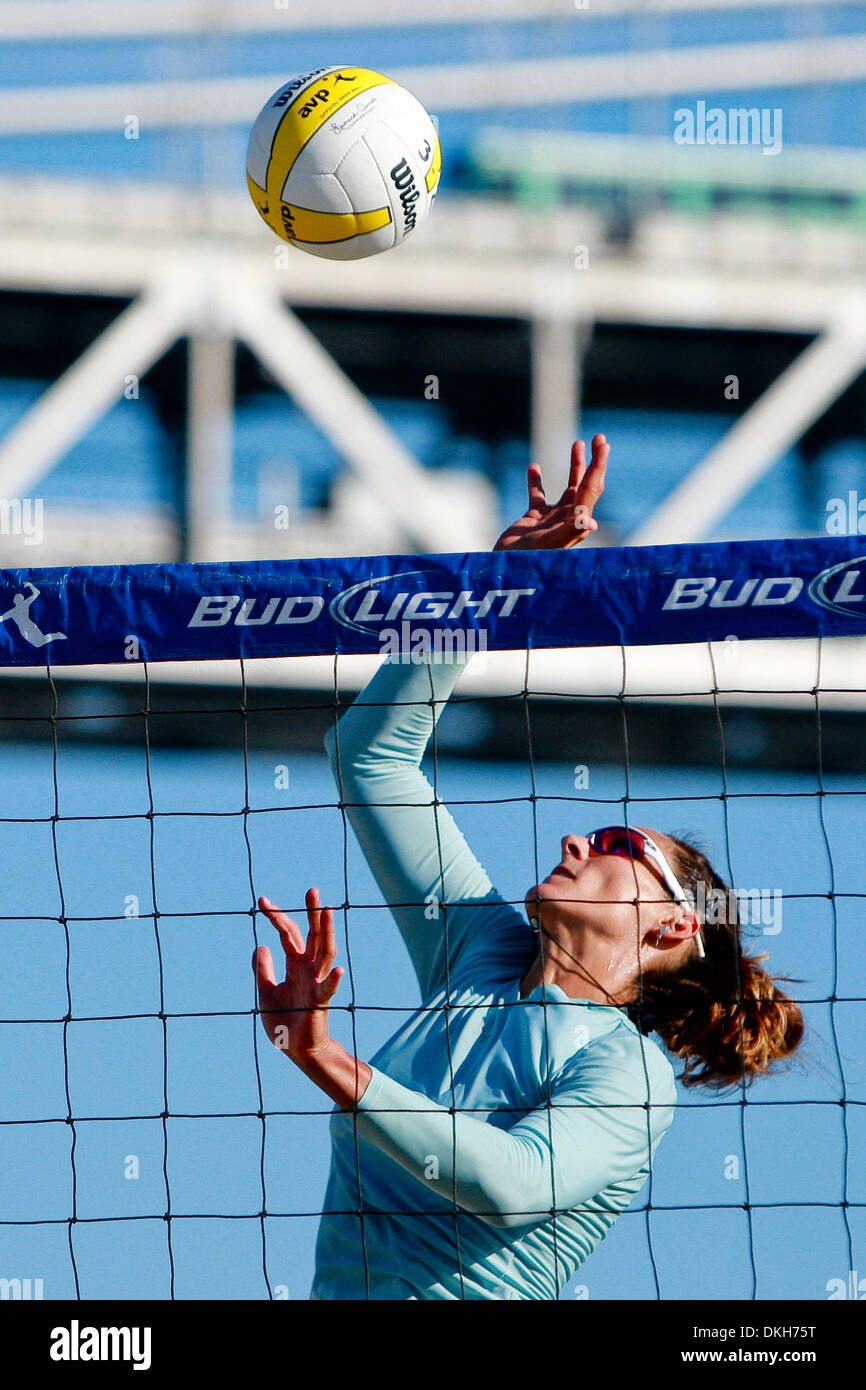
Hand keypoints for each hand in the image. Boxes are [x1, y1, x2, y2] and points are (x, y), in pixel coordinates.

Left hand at [254, 887, 342, 1063]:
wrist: (296, 1049)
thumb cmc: (284, 1021)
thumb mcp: (265, 993)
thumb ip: (262, 970)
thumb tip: (260, 946)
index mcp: (295, 965)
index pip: (288, 934)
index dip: (276, 917)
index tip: (262, 900)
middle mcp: (308, 969)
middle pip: (312, 935)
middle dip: (312, 913)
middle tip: (312, 890)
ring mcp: (316, 983)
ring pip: (325, 952)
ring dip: (327, 932)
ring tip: (327, 911)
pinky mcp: (320, 1003)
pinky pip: (328, 990)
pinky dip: (332, 981)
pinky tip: (337, 971)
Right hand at [493, 434, 608, 550]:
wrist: (506, 569)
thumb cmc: (528, 559)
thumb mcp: (549, 544)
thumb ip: (569, 531)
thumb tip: (590, 521)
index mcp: (576, 521)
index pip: (591, 488)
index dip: (598, 465)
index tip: (604, 445)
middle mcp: (569, 518)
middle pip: (586, 484)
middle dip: (593, 461)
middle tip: (600, 438)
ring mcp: (552, 517)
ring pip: (567, 486)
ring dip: (574, 466)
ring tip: (576, 444)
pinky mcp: (535, 518)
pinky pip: (537, 495)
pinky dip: (536, 481)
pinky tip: (534, 467)